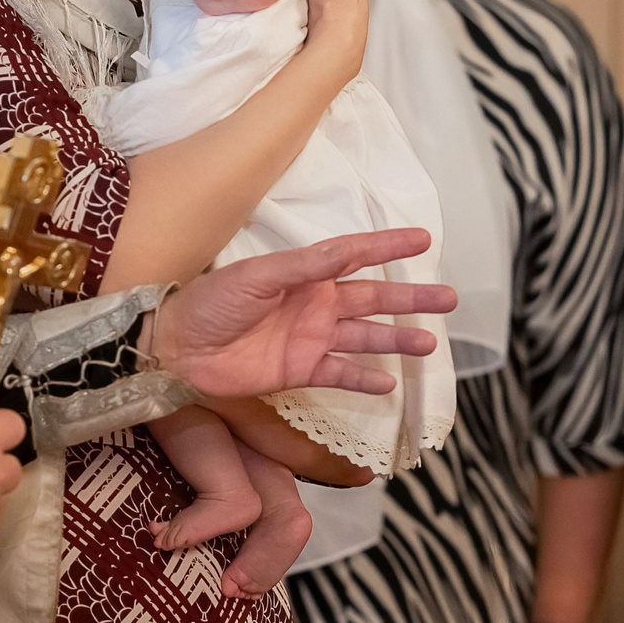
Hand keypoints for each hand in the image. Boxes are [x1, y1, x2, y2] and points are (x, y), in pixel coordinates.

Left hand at [151, 229, 457, 399]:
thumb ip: (304, 267)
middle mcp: (314, 304)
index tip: (424, 239)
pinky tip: (390, 383)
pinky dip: (364, 379)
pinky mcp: (299, 371)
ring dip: (396, 340)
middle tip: (448, 299)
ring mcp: (310, 338)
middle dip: (410, 299)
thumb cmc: (209, 302)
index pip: (356, 255)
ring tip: (431, 343)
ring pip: (365, 337)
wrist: (175, 349)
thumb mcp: (257, 276)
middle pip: (373, 299)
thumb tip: (346, 252)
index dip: (389, 247)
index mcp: (304, 273)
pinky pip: (340, 374)